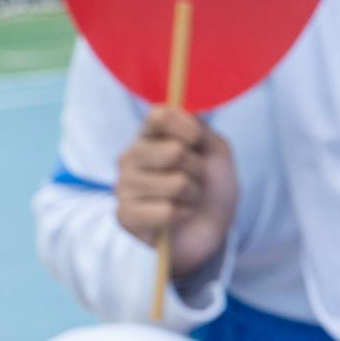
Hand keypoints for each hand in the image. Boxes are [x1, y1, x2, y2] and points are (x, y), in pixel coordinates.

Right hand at [112, 101, 236, 285]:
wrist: (209, 229)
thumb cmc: (210, 187)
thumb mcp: (215, 152)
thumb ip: (200, 129)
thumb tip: (187, 111)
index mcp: (149, 135)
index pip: (161, 116)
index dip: (189, 129)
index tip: (199, 143)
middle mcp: (130, 156)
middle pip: (174, 151)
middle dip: (198, 170)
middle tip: (195, 180)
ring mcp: (124, 186)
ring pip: (176, 184)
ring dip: (192, 195)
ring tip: (186, 199)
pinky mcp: (125, 216)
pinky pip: (166, 211)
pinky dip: (183, 215)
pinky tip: (177, 217)